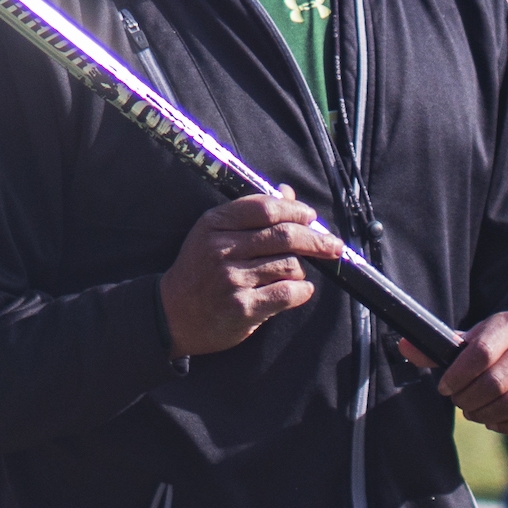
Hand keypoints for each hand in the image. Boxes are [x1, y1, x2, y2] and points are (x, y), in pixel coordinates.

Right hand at [159, 193, 345, 358]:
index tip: (311, 217)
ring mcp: (231, 279)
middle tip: (334, 245)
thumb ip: (251, 212)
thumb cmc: (200, 271)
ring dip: (300, 270)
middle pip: (284, 235)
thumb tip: (287, 192)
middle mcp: (221, 249)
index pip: (265, 208)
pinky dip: (301, 291)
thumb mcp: (214, 234)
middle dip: (316, 239)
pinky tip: (298, 291)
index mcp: (214, 224)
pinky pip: (288, 293)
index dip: (295, 210)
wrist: (173, 315)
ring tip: (292, 275)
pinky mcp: (242, 307)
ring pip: (289, 265)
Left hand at [396, 311, 507, 435]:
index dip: (457, 376)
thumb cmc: (497, 354)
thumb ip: (440, 349)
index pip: (479, 352)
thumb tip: (405, 345)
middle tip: (462, 403)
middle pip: (494, 382)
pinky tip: (499, 423)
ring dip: (487, 415)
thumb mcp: (470, 345)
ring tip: (478, 413)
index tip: (445, 387)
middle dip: (470, 399)